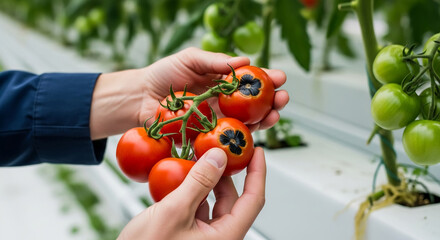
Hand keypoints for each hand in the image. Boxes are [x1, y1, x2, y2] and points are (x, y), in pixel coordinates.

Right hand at [117, 147, 265, 239]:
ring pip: (215, 203)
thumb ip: (199, 182)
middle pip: (233, 200)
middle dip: (226, 174)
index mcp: (225, 238)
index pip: (253, 201)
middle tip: (220, 151)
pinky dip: (194, 191)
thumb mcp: (174, 212)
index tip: (257, 152)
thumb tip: (219, 157)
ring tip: (198, 161)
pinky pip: (199, 208)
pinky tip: (184, 178)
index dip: (257, 173)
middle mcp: (219, 238)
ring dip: (208, 181)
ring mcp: (204, 238)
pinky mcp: (190, 235)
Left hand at [140, 47, 288, 131]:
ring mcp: (217, 120)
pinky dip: (243, 135)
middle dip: (273, 101)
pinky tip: (254, 130)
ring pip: (247, 122)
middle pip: (254, 104)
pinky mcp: (207, 136)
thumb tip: (244, 60)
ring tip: (275, 113)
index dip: (267, 80)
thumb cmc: (164, 75)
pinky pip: (227, 138)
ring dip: (265, 119)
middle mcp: (224, 102)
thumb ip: (215, 61)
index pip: (250, 82)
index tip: (280, 78)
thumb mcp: (191, 59)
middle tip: (283, 98)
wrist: (140, 97)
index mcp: (222, 83)